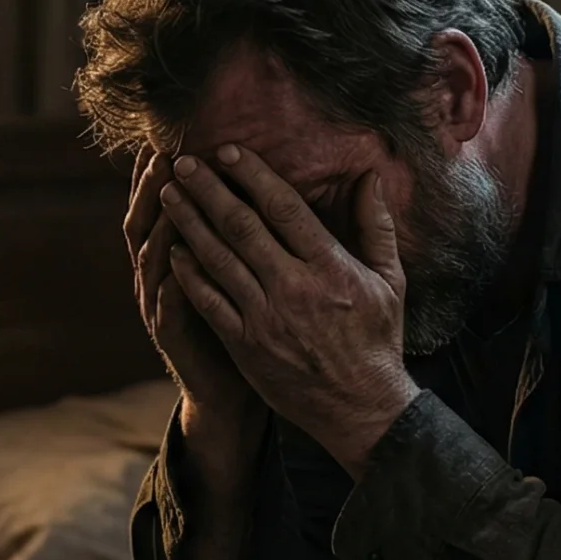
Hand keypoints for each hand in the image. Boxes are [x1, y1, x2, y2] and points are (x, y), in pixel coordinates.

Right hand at [124, 148, 253, 423]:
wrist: (227, 386)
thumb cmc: (237, 318)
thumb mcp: (234, 268)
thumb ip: (234, 226)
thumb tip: (251, 178)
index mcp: (174, 254)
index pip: (160, 204)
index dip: (156, 173)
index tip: (165, 136)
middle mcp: (158, 275)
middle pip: (147, 224)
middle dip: (153, 189)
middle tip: (164, 155)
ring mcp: (161, 308)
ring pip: (153, 262)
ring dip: (160, 230)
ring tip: (168, 199)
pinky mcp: (174, 340)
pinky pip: (168, 313)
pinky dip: (170, 292)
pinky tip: (174, 274)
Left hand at [159, 146, 418, 476]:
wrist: (361, 408)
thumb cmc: (378, 341)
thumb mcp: (391, 281)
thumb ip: (376, 226)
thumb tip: (370, 176)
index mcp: (330, 267)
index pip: (284, 208)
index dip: (252, 175)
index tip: (227, 150)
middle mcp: (294, 288)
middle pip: (241, 226)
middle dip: (208, 190)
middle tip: (183, 162)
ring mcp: (266, 317)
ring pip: (218, 259)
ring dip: (189, 222)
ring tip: (169, 194)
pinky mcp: (246, 345)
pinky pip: (209, 302)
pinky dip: (189, 274)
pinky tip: (173, 250)